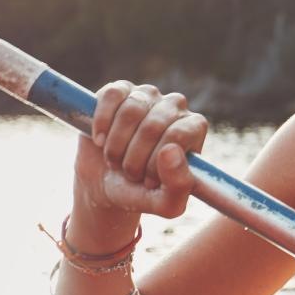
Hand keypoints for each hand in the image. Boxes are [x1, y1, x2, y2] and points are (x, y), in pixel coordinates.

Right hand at [74, 81, 208, 218]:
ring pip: (131, 111)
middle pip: (153, 126)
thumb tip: (170, 150)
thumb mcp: (166, 204)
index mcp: (194, 129)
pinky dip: (102, 122)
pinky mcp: (121, 90)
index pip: (179, 135)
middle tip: (129, 174)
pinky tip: (100, 140)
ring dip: (116, 145)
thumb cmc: (142, 192)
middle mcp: (175, 107)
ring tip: (115, 160)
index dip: (157, 163)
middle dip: (134, 159)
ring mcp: (148, 95)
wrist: (107, 185)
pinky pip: (111, 95)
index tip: (148, 181)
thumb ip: (179, 186)